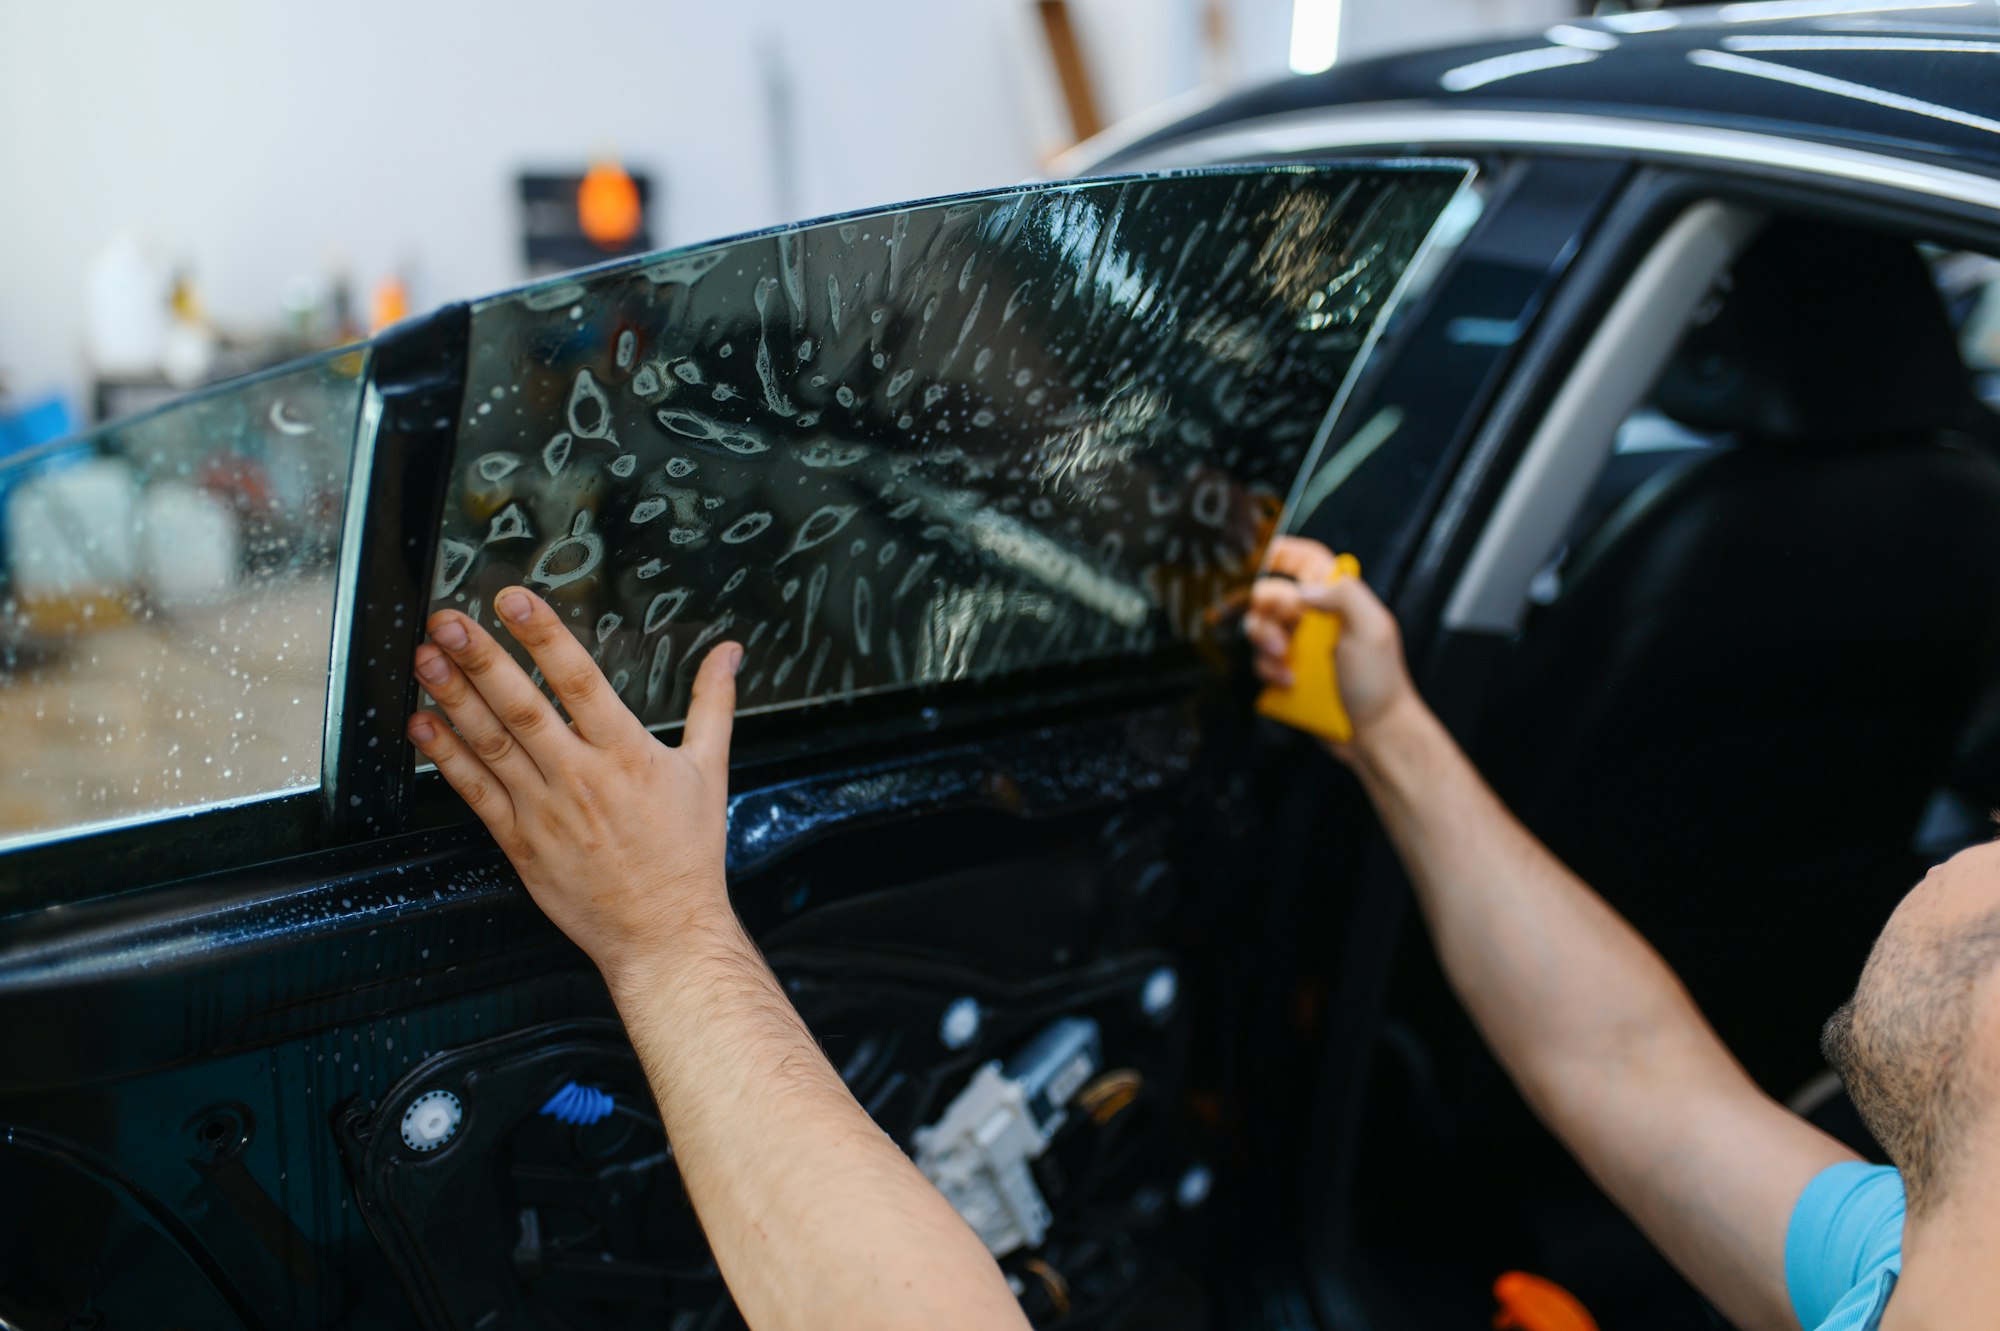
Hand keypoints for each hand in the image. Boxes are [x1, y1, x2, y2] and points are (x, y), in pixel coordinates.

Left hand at [405, 585, 741, 986]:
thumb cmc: (687, 854)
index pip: (580, 682)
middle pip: (523, 709)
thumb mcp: (710, 770)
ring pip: (491, 746)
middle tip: (448, 620)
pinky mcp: (520, 842)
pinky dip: (446, 757)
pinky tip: (422, 725)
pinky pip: (475, 793)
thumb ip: (713, 703)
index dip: (544, 638)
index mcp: (628, 754)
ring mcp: (546, 812)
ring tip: (426, 657)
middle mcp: (582, 779)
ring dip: (454, 698)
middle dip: (481, 660)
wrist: (664, 932)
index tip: (514, 600)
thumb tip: (729, 652)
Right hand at [1245, 536, 1420, 758]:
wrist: (1375, 732)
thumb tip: (1304, 588)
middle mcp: (1316, 618)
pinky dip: (1268, 671)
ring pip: (1259, 628)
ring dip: (1264, 643)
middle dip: (1265, 612)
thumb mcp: (1371, 629)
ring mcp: (1300, 646)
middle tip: (1280, 637)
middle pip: (1270, 594)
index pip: (1306, 561)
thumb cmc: (1380, 681)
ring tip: (1285, 662)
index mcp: (1339, 599)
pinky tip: (1289, 683)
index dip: (1283, 553)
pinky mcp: (1287, 672)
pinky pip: (1260, 663)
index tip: (1261, 557)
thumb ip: (1343, 595)